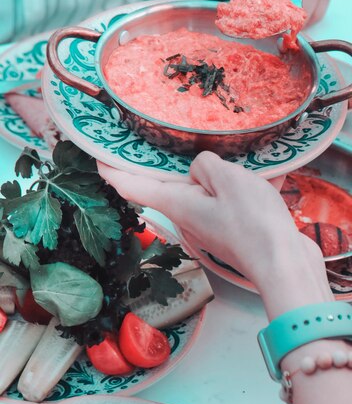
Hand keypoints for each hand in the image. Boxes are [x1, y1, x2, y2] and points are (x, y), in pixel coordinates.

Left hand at [98, 152, 306, 288]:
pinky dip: (245, 187)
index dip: (113, 170)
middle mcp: (188, 214)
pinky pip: (233, 200)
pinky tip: (269, 177)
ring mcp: (211, 223)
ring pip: (206, 189)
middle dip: (167, 164)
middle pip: (169, 184)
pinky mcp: (234, 229)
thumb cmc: (252, 223)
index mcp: (177, 203)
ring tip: (234, 154)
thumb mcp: (227, 179)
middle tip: (161, 137)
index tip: (98, 156)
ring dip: (217, 173)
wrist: (285, 266)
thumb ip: (206, 166)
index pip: (132, 185)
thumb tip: (201, 171)